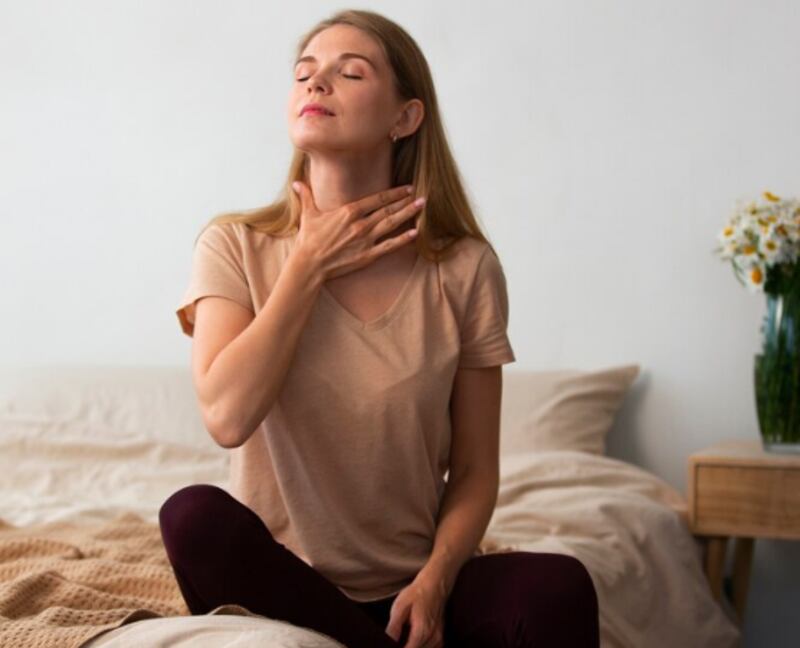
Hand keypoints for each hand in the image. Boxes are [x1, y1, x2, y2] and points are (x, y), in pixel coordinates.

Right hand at [290, 180, 424, 280]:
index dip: (394, 193)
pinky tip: (415, 233)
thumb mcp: (308, 215)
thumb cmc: (308, 240)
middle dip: (406, 201)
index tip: (407, 188)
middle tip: (421, 195)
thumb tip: (297, 183)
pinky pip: (390, 246)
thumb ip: (306, 196)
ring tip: (422, 206)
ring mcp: (366, 240)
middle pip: (388, 209)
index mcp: (348, 211)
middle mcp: (361, 224)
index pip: (377, 199)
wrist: (309, 264)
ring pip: (392, 224)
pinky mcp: (368, 255)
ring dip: (408, 214)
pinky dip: (403, 239)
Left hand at [385, 573, 446, 647]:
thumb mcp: (400, 606)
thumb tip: (387, 641)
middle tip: (397, 638)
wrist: (435, 583)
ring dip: (414, 646)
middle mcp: (433, 637)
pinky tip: (416, 642)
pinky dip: (423, 647)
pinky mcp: (441, 636)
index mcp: (421, 631)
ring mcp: (439, 637)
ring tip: (406, 639)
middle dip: (407, 647)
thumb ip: (394, 627)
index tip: (392, 644)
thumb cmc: (417, 593)